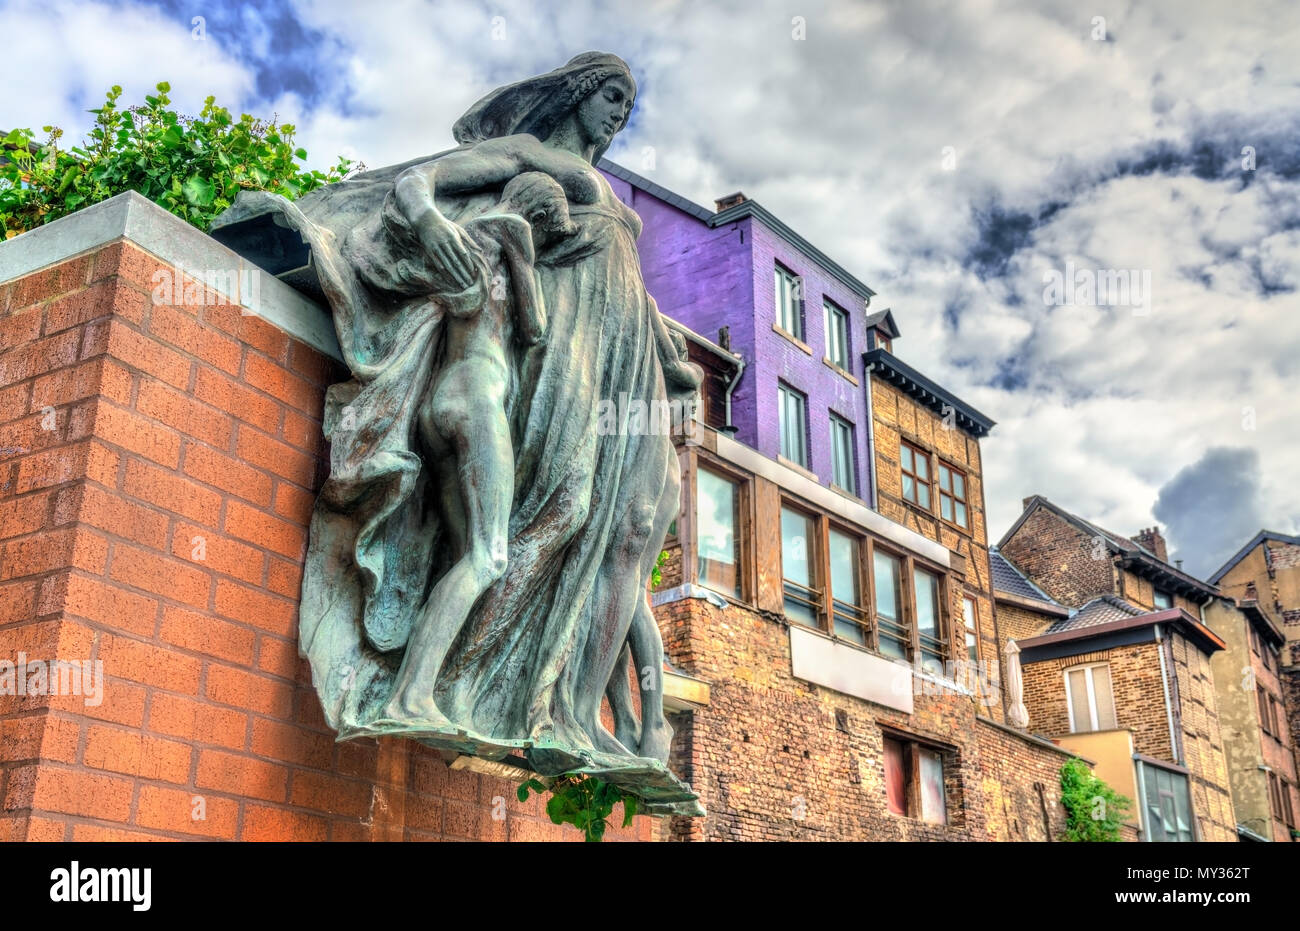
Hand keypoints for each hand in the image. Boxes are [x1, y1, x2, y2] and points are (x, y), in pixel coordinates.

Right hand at [394, 170, 478, 291]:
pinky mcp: (429, 251)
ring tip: (462, 284)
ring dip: (455, 276)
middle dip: (463, 273)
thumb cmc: (445, 225)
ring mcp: (436, 248)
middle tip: (470, 283)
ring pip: (447, 265)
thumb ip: (469, 240)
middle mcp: (445, 243)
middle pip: (456, 262)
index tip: (474, 272)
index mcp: (453, 237)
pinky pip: (438, 265)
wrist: (425, 220)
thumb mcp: (458, 229)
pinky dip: (444, 274)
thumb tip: (480, 250)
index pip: (463, 253)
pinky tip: (450, 280)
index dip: (469, 264)